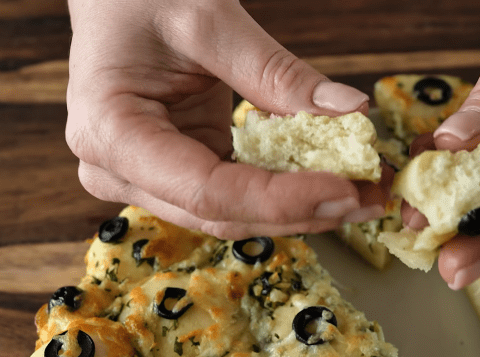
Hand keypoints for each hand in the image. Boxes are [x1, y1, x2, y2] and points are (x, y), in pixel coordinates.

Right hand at [65, 0, 385, 239]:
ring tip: (363, 195)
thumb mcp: (210, 20)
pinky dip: (283, 191)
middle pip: (220, 213)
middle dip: (300, 212)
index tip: (343, 189)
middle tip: (369, 199)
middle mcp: (118, 169)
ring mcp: (146, 177)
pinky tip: (330, 184)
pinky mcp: (176, 171)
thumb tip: (350, 112)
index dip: (279, 199)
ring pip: (231, 214)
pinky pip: (233, 194)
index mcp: (110, 131)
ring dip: (300, 210)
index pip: (205, 189)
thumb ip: (277, 73)